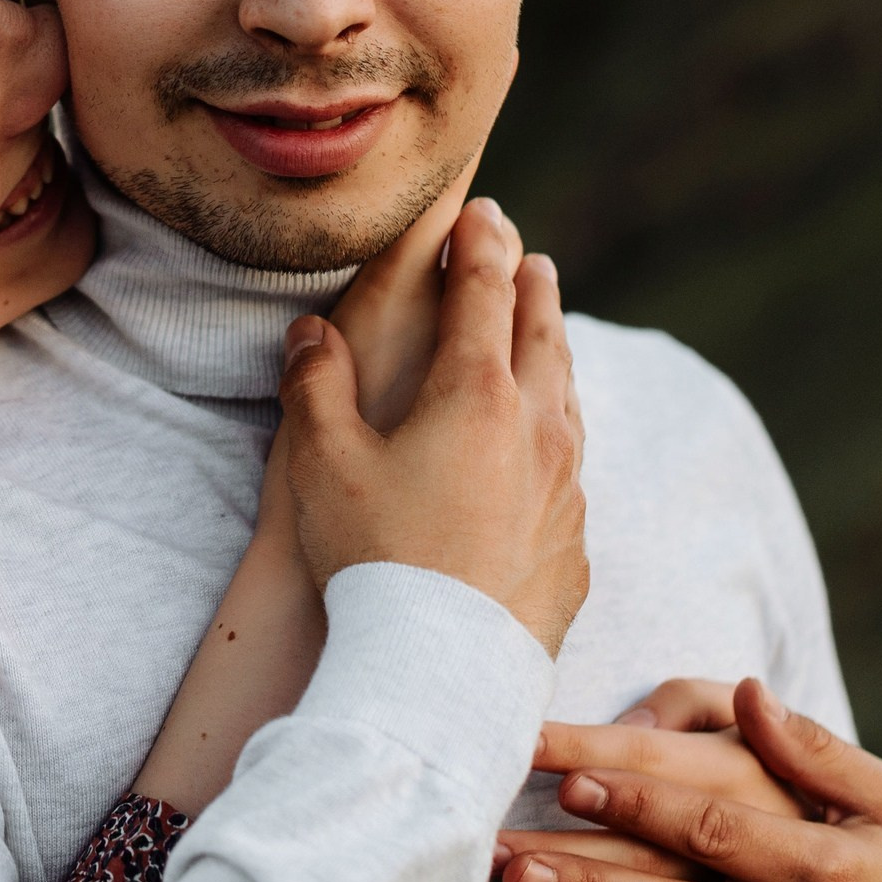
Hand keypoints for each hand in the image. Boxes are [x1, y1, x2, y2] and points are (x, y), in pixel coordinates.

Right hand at [275, 197, 588, 653]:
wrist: (440, 670)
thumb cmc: (375, 558)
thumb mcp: (324, 461)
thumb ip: (315, 383)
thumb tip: (309, 331)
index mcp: (477, 393)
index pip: (485, 292)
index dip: (480, 244)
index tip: (482, 211)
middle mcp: (537, 429)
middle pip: (543, 334)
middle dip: (531, 286)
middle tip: (528, 256)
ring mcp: (564, 488)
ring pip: (568, 398)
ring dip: (555, 355)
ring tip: (546, 336)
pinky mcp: (572, 543)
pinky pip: (571, 468)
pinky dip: (559, 434)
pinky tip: (547, 449)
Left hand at [494, 679, 881, 881]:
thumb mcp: (879, 798)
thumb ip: (811, 747)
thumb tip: (750, 692)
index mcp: (811, 853)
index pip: (707, 818)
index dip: (636, 796)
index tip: (564, 771)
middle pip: (660, 877)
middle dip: (577, 861)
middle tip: (501, 838)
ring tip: (508, 872)